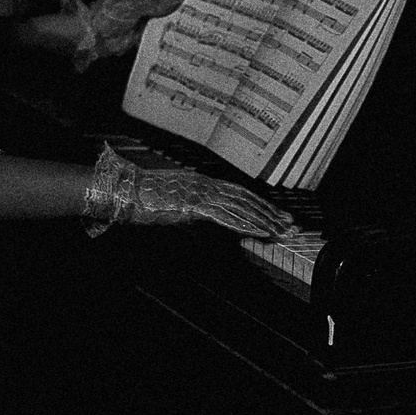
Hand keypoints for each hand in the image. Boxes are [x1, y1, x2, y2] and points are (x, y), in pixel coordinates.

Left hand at [62, 0, 184, 68]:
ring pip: (165, 15)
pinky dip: (170, 31)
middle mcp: (144, 0)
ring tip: (198, 14)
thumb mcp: (135, 6)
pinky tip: (184, 30)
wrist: (92, 37)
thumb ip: (159, 4)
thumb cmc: (107, 15)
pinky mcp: (145, 31)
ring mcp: (145, 15)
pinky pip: (161, 30)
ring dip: (176, 16)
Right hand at [82, 145, 292, 237]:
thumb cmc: (144, 196)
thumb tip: (207, 215)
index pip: (239, 193)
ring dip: (263, 220)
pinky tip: (259, 232)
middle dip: (270, 212)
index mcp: (203, 182)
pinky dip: (246, 224)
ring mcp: (201, 193)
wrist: (124, 191)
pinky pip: (226, 217)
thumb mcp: (175, 201)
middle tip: (290, 224)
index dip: (260, 204)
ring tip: (281, 231)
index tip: (277, 214)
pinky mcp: (194, 205)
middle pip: (246, 199)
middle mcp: (207, 184)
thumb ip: (194, 207)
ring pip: (241, 207)